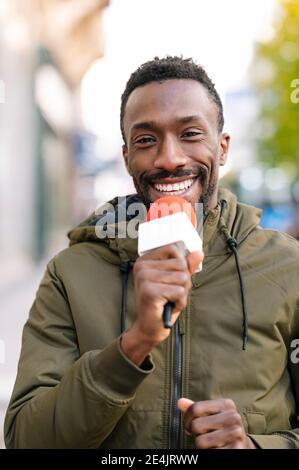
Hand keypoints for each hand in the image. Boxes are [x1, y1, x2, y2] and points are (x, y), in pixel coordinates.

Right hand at [121, 245, 202, 364]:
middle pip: (180, 264)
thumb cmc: (163, 303)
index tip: (170, 280)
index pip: (173, 250)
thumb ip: (186, 266)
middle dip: (183, 282)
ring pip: (182, 278)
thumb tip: (199, 253)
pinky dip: (180, 303)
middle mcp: (141, 267)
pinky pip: (180, 292)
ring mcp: (144, 279)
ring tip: (169, 300)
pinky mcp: (150, 292)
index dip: (180, 267)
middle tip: (170, 294)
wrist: (150, 327)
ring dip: (182, 293)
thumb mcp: (176, 281)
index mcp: (145, 260)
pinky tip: (169, 307)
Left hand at [178, 398, 256, 448]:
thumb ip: (196, 409)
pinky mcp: (236, 449)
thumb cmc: (220, 428)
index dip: (187, 419)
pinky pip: (210, 453)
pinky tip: (217, 449)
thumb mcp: (210, 415)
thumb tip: (180, 402)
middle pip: (196, 425)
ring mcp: (236, 433)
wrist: (241, 446)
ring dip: (201, 445)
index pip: (195, 408)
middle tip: (201, 436)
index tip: (188, 426)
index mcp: (226, 404)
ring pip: (200, 441)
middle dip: (194, 434)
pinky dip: (209, 453)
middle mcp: (233, 417)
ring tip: (210, 443)